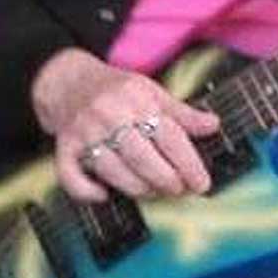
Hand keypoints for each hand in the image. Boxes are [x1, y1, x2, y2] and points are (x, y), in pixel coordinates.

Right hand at [31, 48, 219, 202]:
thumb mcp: (153, 93)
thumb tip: (214, 125)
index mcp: (137, 99)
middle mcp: (109, 114)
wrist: (69, 81)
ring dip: (137, 188)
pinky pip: (71, 176)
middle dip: (165, 180)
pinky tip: (104, 195)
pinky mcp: (63, 146)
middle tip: (178, 190)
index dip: (189, 163)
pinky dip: (87, 191)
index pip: (169, 135)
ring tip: (154, 191)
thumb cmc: (118, 90)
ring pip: (112, 170)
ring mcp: (84, 131)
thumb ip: (182, 114)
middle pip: (141, 156)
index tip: (202, 184)